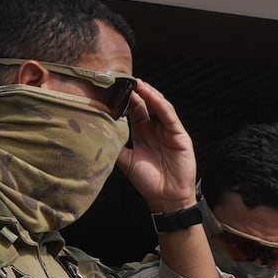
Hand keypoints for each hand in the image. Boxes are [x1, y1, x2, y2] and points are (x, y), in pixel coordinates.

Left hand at [116, 77, 197, 211]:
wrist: (166, 198)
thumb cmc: (148, 181)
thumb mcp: (127, 162)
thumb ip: (115, 147)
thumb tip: (98, 135)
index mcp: (142, 133)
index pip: (133, 111)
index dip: (124, 99)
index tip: (112, 89)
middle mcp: (154, 128)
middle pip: (145, 104)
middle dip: (136, 91)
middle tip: (123, 79)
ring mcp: (168, 130)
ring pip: (158, 105)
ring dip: (148, 93)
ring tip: (137, 83)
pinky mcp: (179, 134)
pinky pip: (169, 116)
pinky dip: (160, 104)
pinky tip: (151, 96)